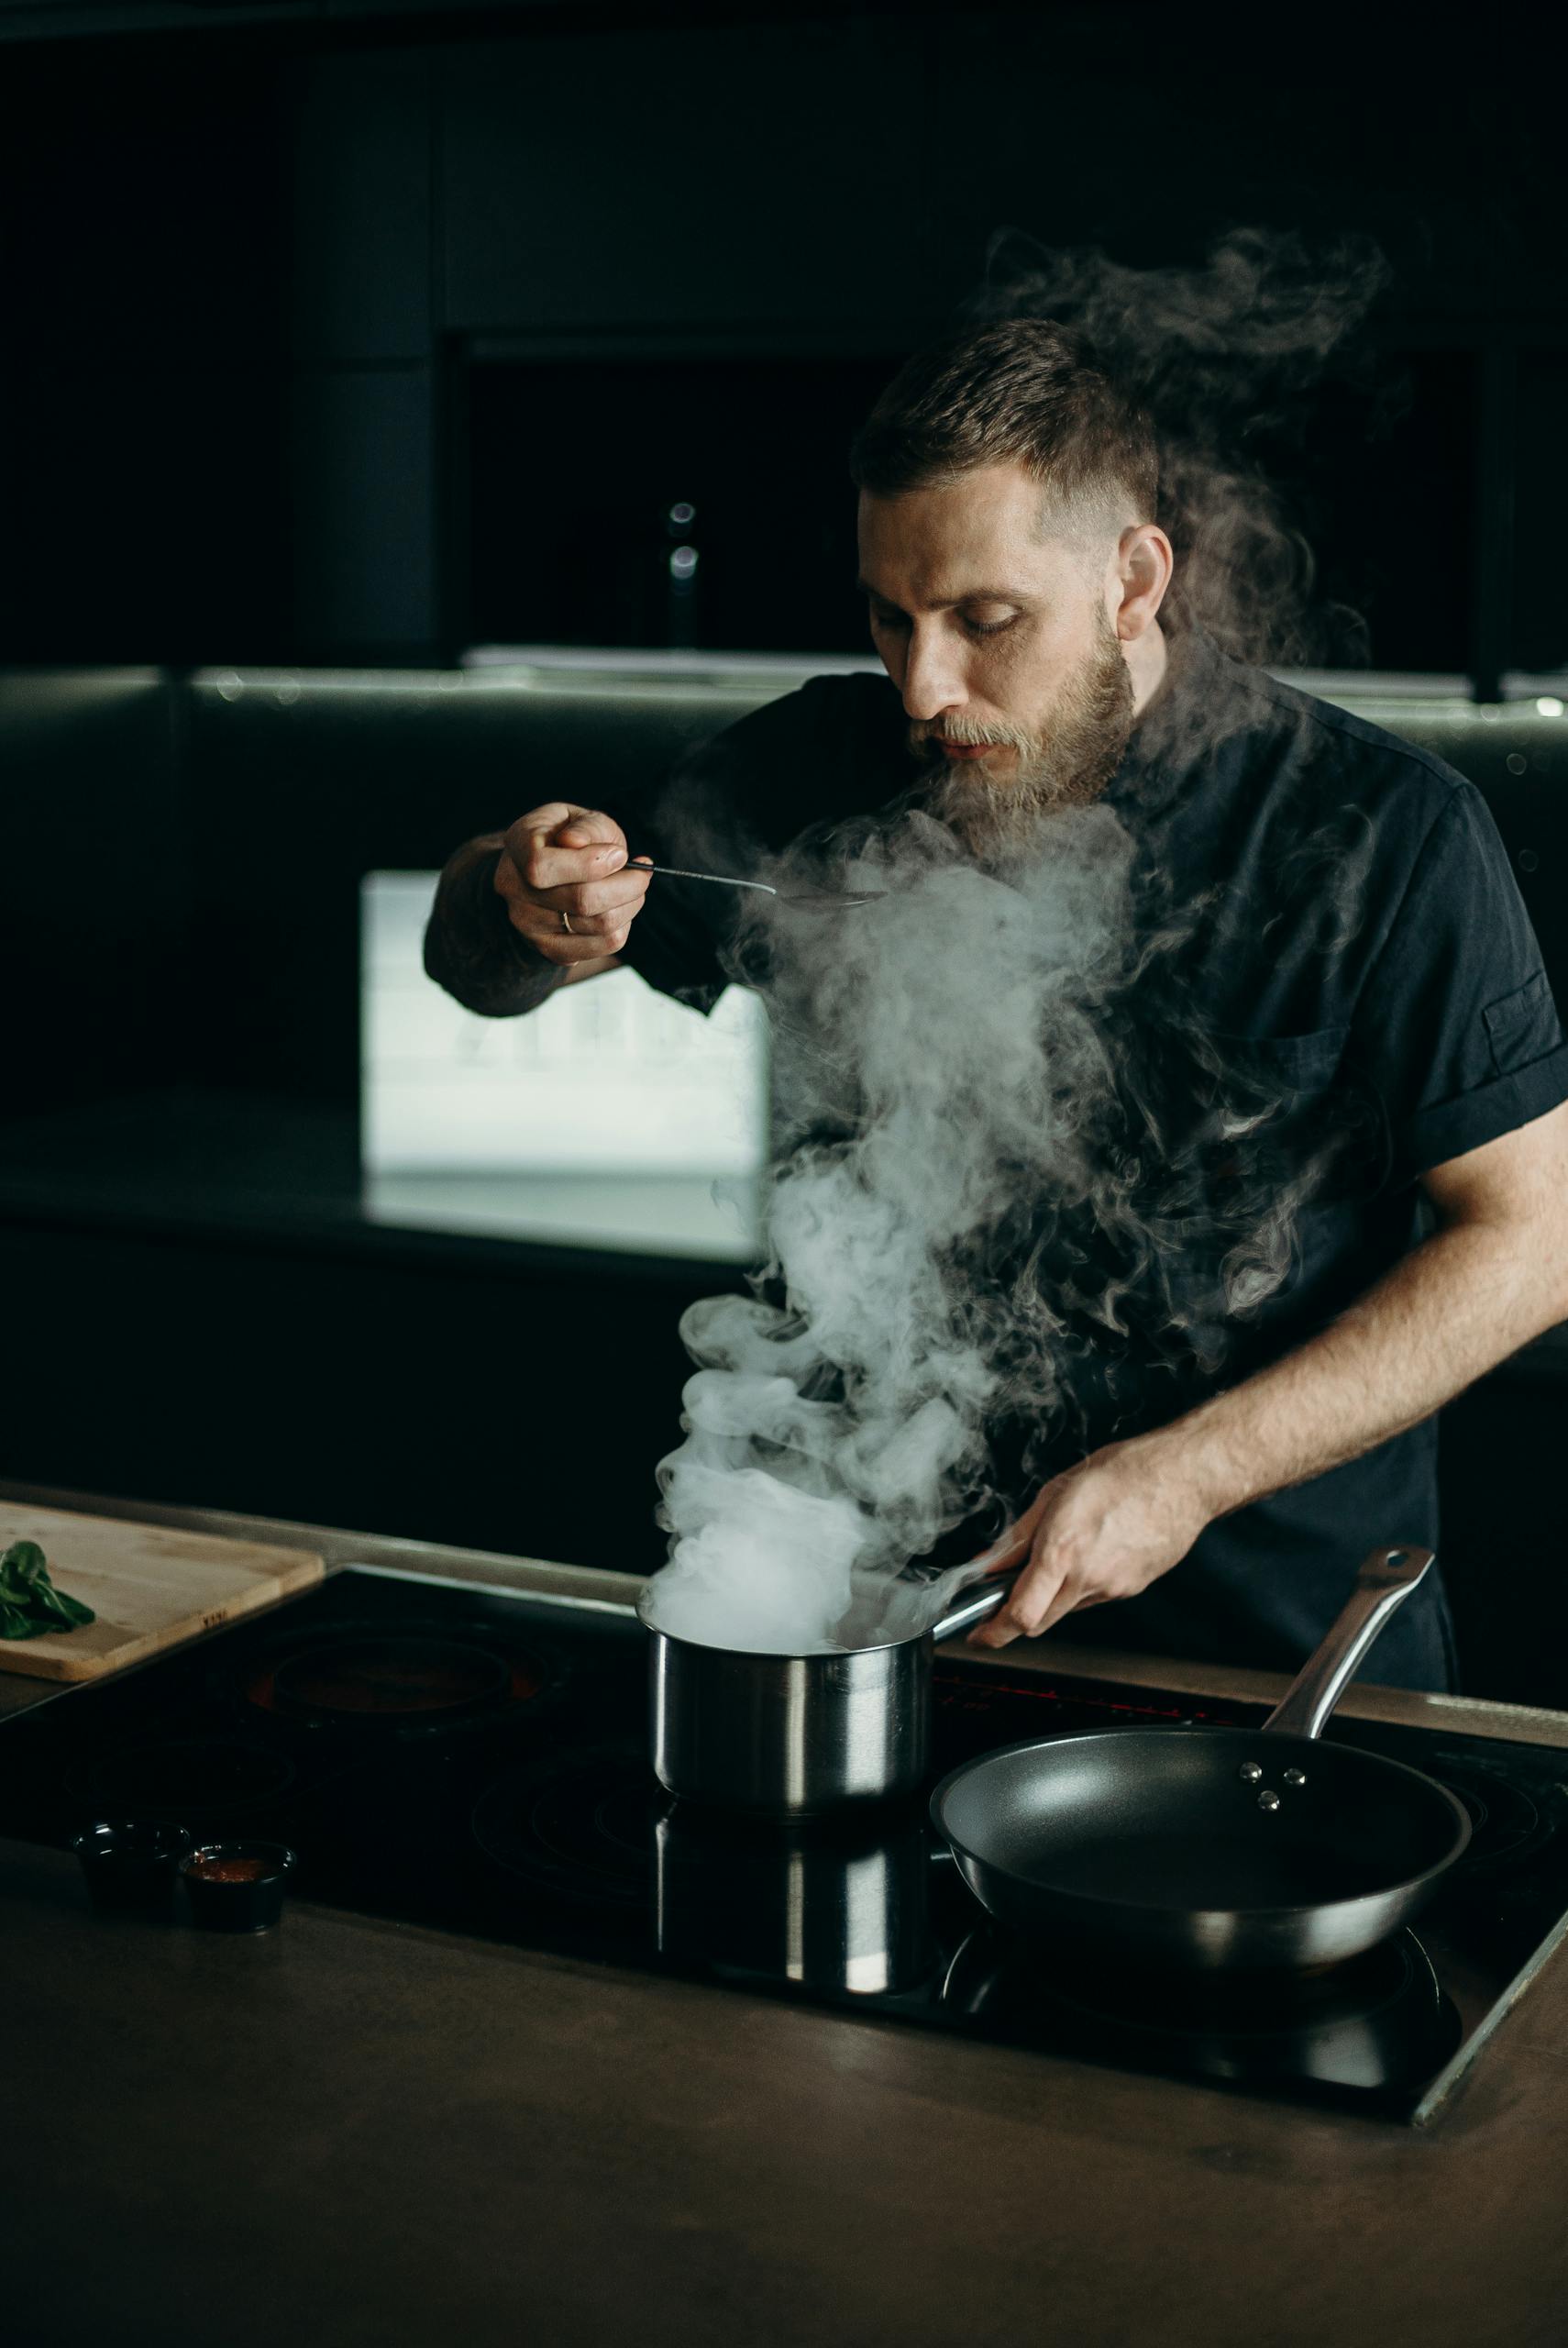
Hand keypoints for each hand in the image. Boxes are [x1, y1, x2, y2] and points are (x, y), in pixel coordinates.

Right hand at [494, 803, 651, 966]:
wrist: (552, 869)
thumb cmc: (571, 837)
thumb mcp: (580, 818)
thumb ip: (584, 828)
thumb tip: (575, 843)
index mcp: (517, 846)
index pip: (542, 867)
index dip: (588, 864)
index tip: (620, 855)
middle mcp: (513, 888)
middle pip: (580, 901)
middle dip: (626, 886)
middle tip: (642, 874)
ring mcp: (527, 924)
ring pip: (598, 925)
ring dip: (630, 905)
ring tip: (634, 888)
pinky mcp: (549, 949)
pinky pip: (601, 947)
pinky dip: (622, 927)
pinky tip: (620, 908)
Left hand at [966, 1435, 1209, 1649]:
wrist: (1182, 1478)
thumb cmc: (1122, 1474)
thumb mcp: (1055, 1494)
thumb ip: (1017, 1537)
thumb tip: (988, 1563)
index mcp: (1063, 1550)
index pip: (1021, 1614)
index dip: (994, 1632)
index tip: (979, 1634)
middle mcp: (1088, 1577)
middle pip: (1039, 1623)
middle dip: (1015, 1617)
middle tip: (1002, 1599)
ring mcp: (1113, 1588)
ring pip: (1066, 1609)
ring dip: (1050, 1596)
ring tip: (1059, 1555)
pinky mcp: (1132, 1590)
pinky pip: (1093, 1598)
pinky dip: (1079, 1585)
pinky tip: (1089, 1553)